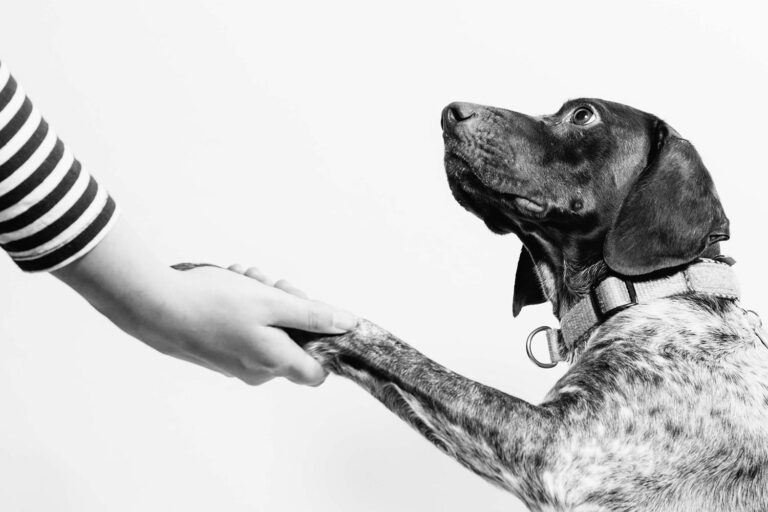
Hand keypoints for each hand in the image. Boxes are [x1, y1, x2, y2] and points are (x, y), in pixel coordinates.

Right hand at [152, 264, 355, 384]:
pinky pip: (245, 330)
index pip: (319, 371)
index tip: (314, 313)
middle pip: (293, 341)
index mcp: (275, 363)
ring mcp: (235, 364)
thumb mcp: (272, 303)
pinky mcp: (218, 353)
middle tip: (271, 282)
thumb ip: (313, 316)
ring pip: (268, 329)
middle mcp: (257, 371)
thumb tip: (348, 325)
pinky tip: (231, 283)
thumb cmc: (211, 303)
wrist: (152, 307)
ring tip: (245, 277)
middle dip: (288, 306)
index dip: (324, 341)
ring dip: (264, 299)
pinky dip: (244, 306)